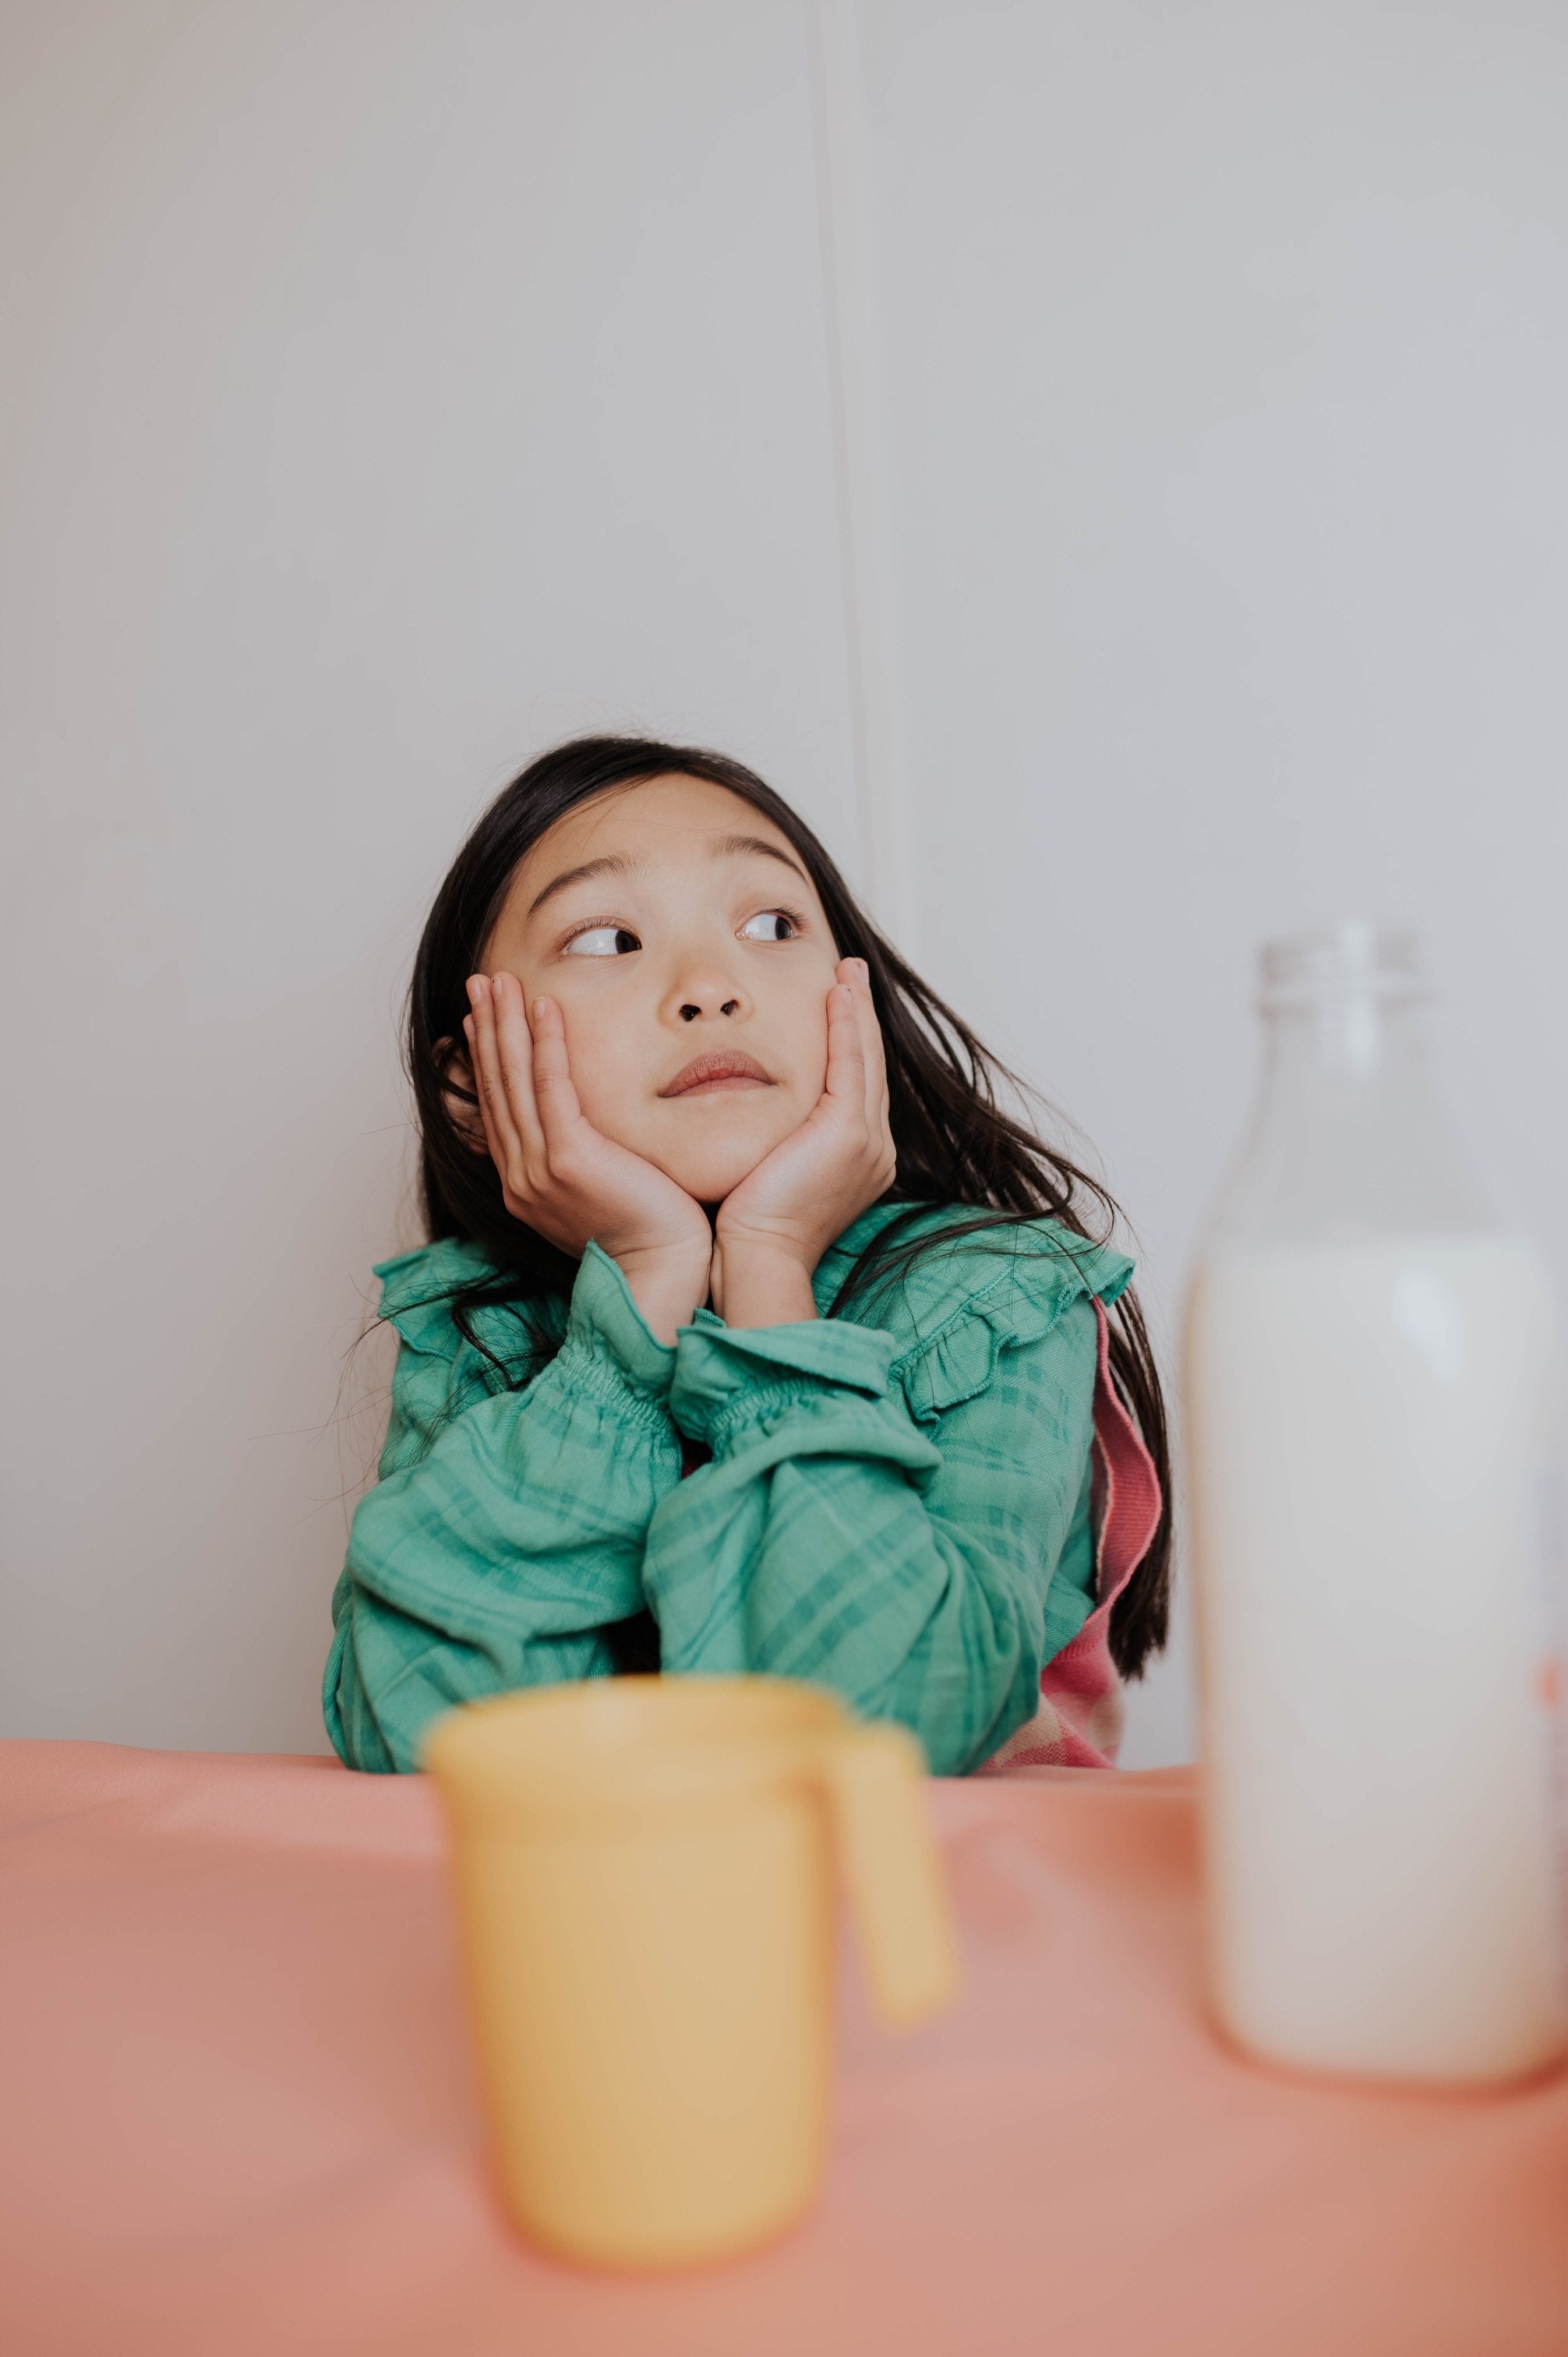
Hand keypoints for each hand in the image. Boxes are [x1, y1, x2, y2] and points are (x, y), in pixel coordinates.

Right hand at [464, 971, 711, 1343]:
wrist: (662, 1271)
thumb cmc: (649, 1235)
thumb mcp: (603, 1193)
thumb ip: (585, 1160)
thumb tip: (588, 1130)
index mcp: (526, 1186)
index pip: (500, 1108)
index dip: (489, 1058)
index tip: (483, 1018)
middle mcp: (522, 1177)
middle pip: (497, 1087)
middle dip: (487, 1029)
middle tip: (479, 983)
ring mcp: (538, 1170)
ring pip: (515, 1082)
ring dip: (505, 1024)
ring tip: (499, 981)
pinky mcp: (568, 1161)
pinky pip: (550, 1089)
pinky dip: (545, 1044)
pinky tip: (542, 1007)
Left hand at [711, 958, 894, 1327]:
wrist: (758, 1260)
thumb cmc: (750, 1230)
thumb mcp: (769, 1174)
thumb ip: (774, 1141)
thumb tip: (751, 1119)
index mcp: (859, 1160)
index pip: (857, 1087)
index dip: (851, 1042)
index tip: (839, 1004)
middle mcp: (874, 1149)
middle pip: (870, 1065)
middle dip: (861, 1016)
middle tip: (851, 974)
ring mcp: (867, 1142)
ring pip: (865, 1058)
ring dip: (857, 1009)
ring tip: (848, 972)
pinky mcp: (848, 1133)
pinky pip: (850, 1064)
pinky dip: (846, 1025)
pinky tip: (837, 994)